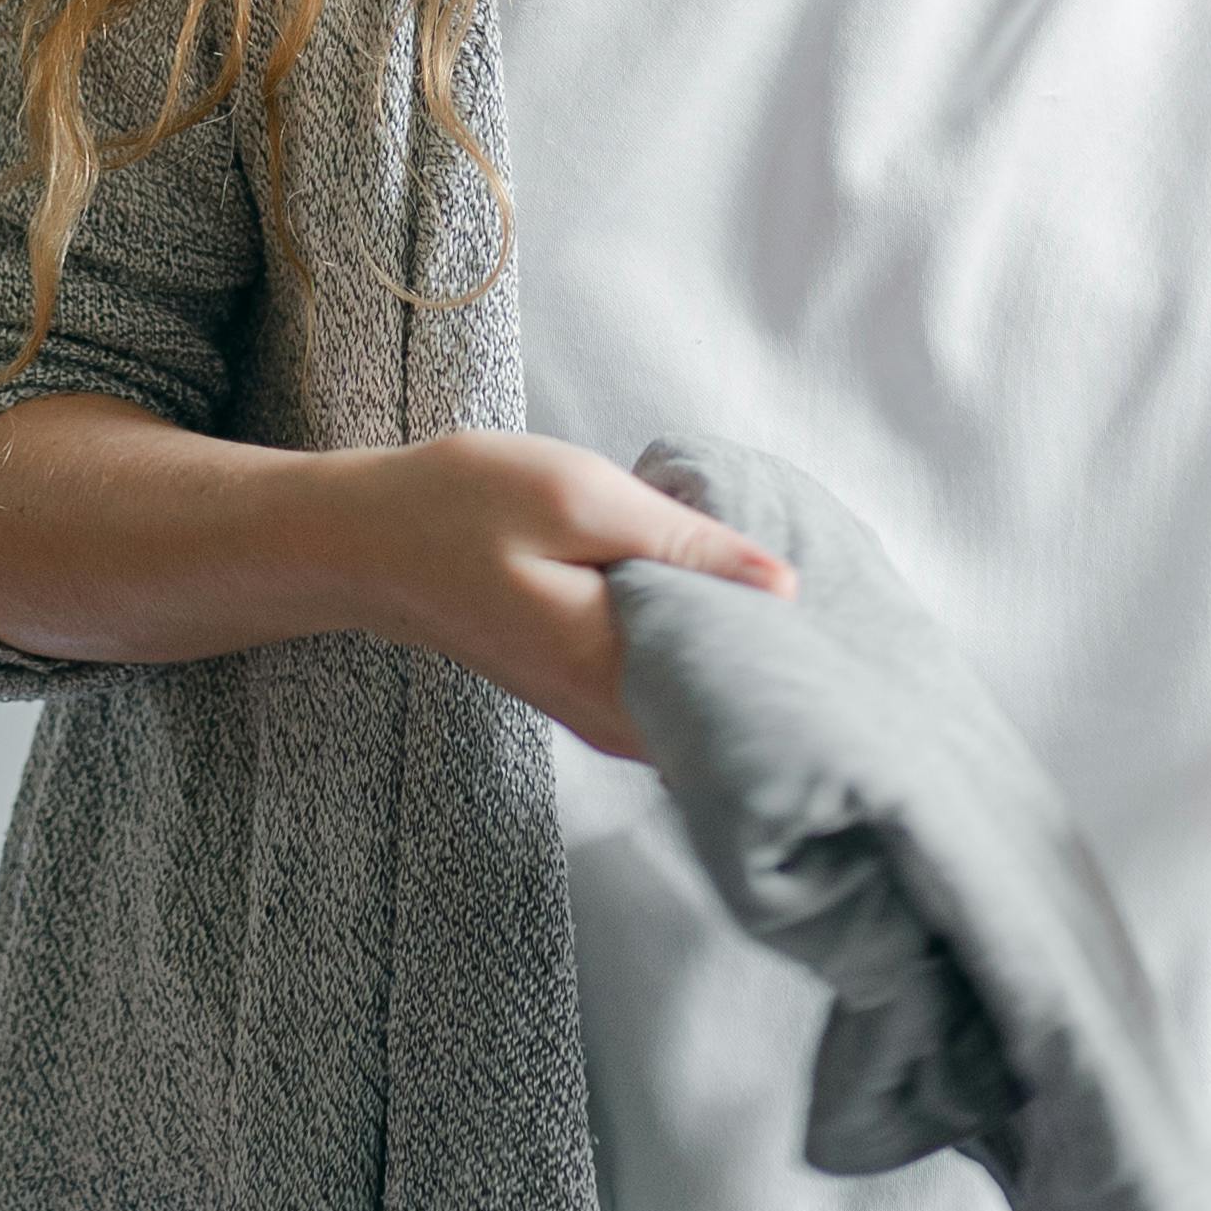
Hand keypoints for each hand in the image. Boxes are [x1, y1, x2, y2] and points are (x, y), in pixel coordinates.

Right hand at [341, 429, 790, 756]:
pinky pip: (670, 694)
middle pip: (727, 711)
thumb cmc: (463, 506)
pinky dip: (702, 656)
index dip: (798, 654)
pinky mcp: (588, 696)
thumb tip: (784, 584)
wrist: (368, 543)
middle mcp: (609, 712)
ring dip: (741, 658)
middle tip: (827, 600)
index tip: (842, 615)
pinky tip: (721, 607)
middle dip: (780, 662)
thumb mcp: (579, 496)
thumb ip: (684, 542)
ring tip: (780, 599)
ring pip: (700, 706)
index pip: (739, 688)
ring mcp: (597, 714)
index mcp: (611, 662)